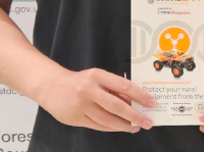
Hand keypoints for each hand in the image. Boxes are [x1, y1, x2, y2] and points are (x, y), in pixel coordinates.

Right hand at [36, 68, 155, 133]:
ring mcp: (81, 106)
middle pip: (117, 106)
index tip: (152, 102)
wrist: (51, 87)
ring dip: (124, 125)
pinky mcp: (76, 118)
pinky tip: (120, 127)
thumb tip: (132, 101)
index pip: (124, 86)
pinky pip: (98, 126)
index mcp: (97, 76)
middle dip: (135, 116)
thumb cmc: (79, 81)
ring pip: (107, 120)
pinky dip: (111, 128)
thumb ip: (114, 89)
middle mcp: (89, 90)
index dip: (140, 95)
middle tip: (147, 122)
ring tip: (135, 127)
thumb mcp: (97, 78)